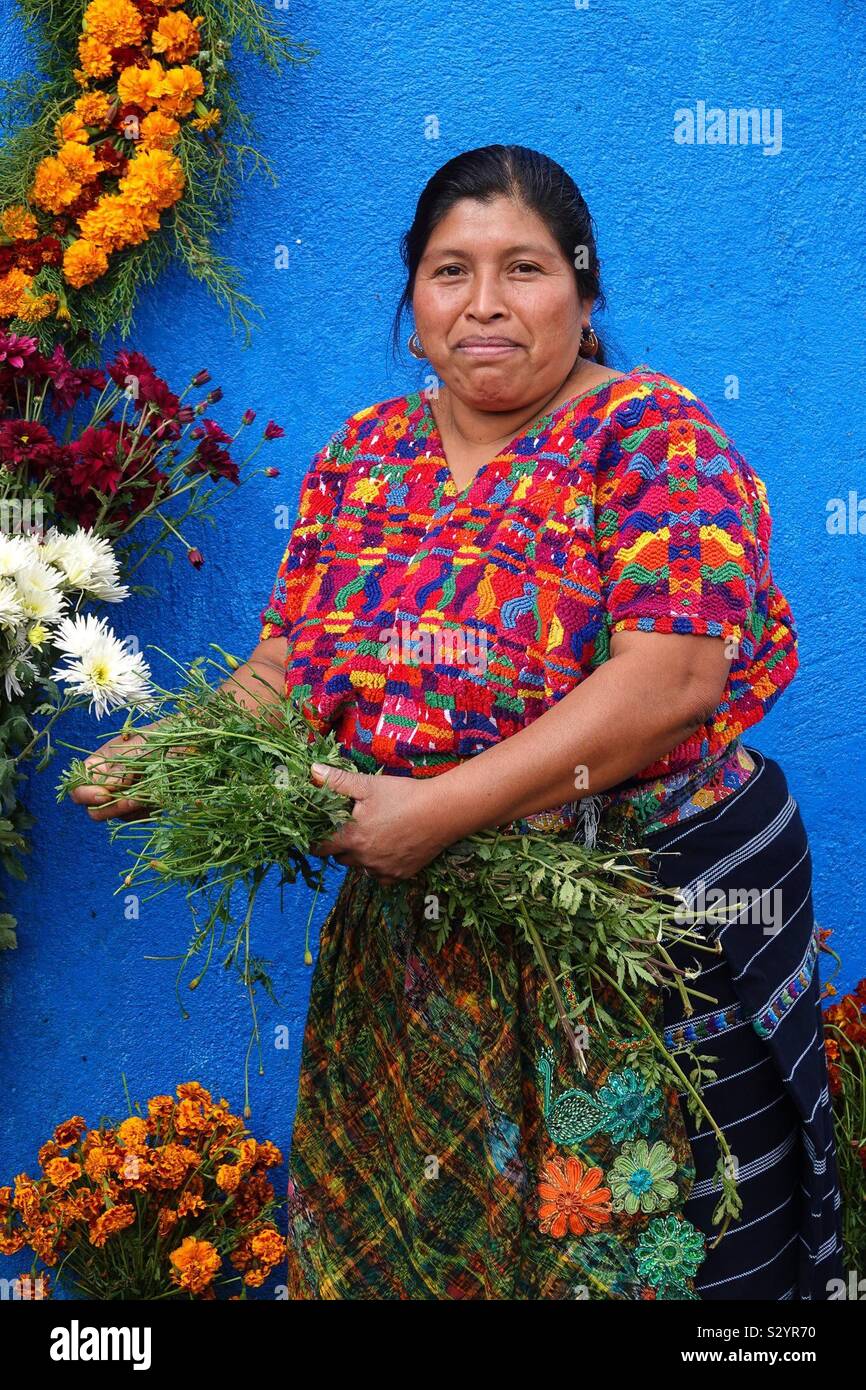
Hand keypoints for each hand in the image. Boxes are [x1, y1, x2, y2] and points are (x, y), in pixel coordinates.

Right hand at [69, 723, 163, 821]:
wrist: (179, 744)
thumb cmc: (152, 740)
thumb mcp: (134, 751)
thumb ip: (120, 770)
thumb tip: (109, 789)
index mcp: (96, 768)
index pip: (78, 789)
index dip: (86, 795)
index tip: (105, 794)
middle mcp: (106, 785)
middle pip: (94, 810)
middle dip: (111, 808)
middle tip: (130, 800)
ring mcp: (122, 797)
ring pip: (117, 816)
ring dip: (131, 809)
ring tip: (147, 795)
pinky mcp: (140, 806)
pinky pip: (136, 818)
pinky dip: (144, 812)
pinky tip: (155, 798)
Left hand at [309, 763, 449, 884]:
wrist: (441, 812)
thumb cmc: (403, 795)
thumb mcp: (368, 785)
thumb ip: (338, 781)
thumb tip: (313, 771)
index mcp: (352, 837)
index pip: (320, 847)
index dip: (317, 839)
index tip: (320, 832)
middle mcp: (364, 858)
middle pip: (340, 858)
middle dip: (340, 846)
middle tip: (350, 829)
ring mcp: (382, 869)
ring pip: (360, 867)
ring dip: (359, 857)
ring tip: (370, 838)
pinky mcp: (399, 875)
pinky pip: (380, 877)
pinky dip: (379, 867)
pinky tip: (386, 850)